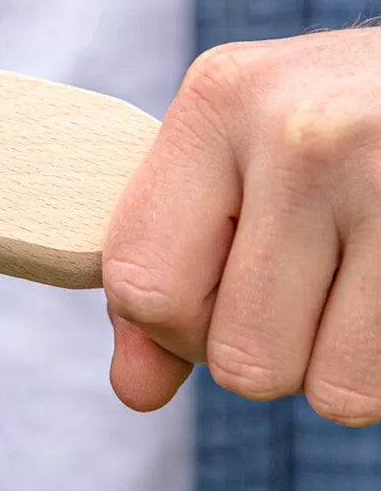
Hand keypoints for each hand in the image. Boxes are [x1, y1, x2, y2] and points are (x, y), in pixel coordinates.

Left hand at [104, 28, 380, 426]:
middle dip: (264, 347)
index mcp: (218, 100)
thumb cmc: (340, 125)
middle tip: (304, 278)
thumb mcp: (241, 157)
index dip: (172, 325)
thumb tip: (132, 388)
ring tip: (358, 273)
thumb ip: (169, 268)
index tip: (216, 292)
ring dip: (335, 363)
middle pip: (235, 356)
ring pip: (326, 389)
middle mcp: (299, 133)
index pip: (140, 284)